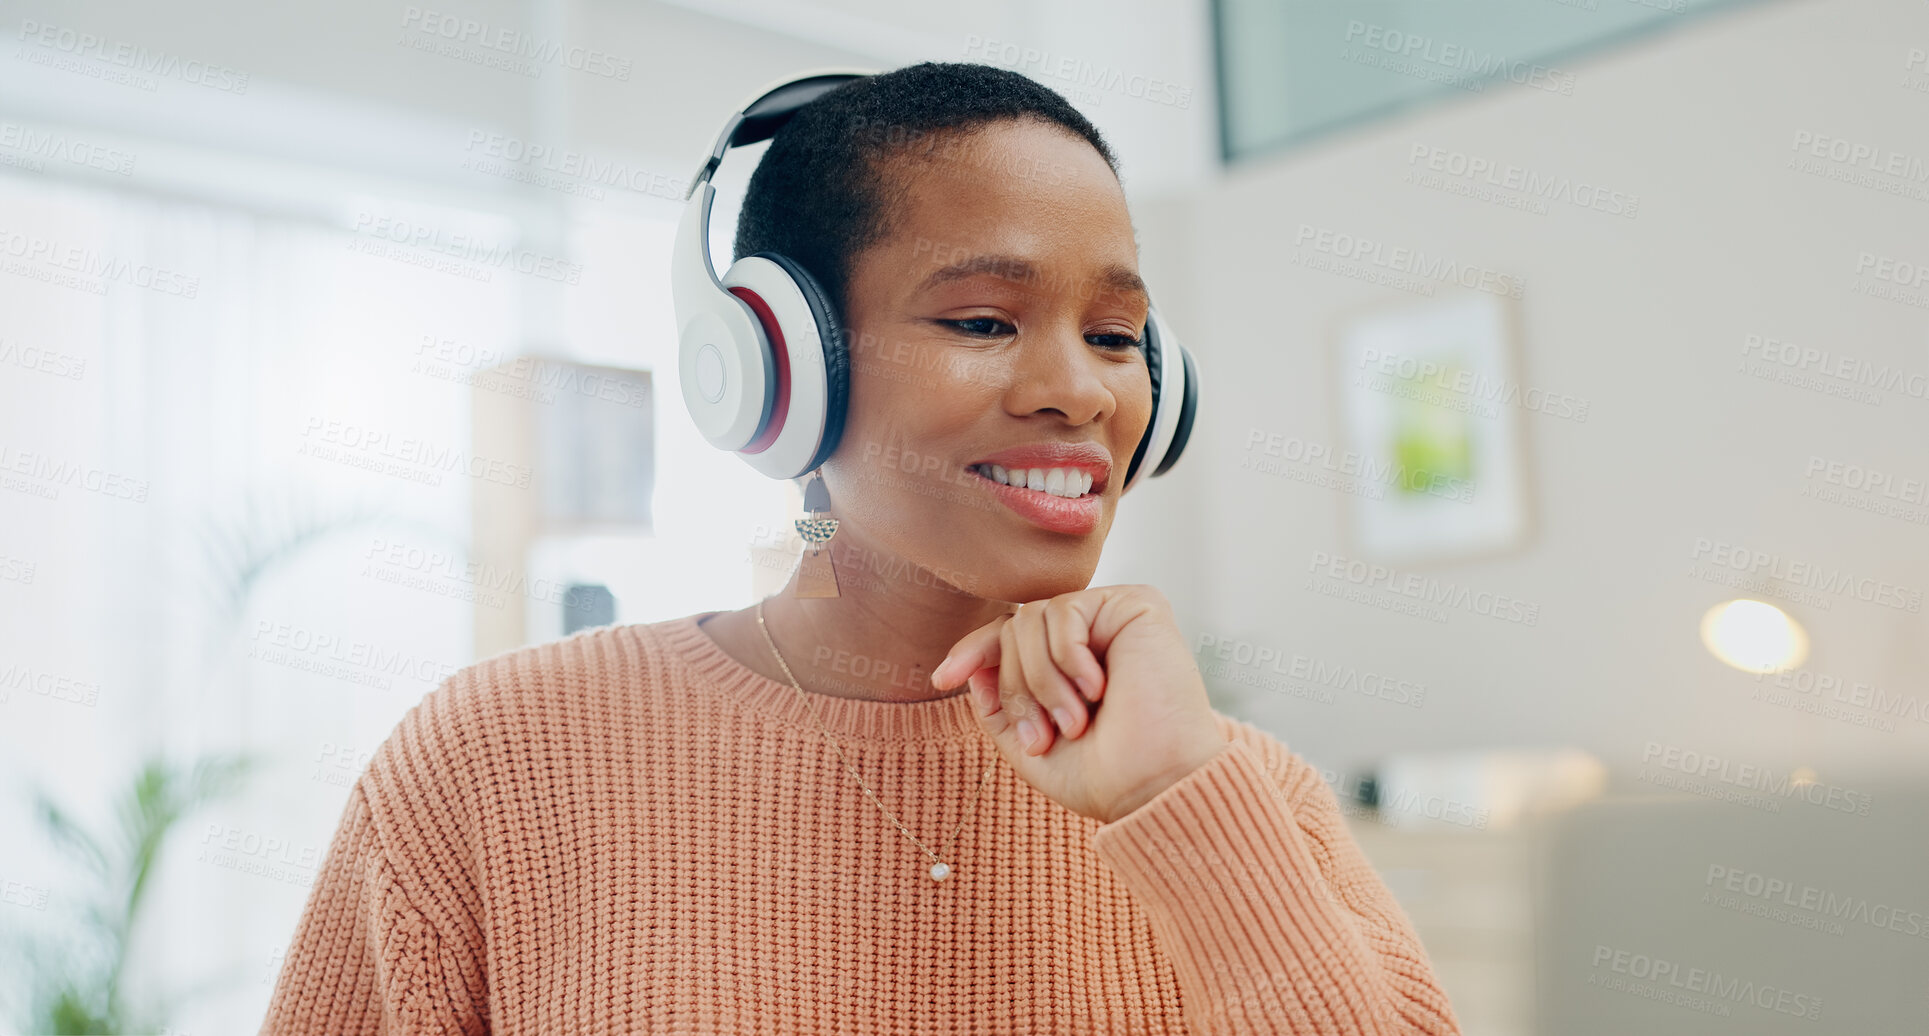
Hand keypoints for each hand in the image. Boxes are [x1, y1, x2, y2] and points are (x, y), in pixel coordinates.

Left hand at [930, 585, 1227, 823]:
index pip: (1009, 637)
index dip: (972, 651)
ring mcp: (1113, 617)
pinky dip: (1067, 657)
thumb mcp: (1030, 746)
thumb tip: (974, 666)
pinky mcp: (1136, 604)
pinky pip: (1064, 610)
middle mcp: (1092, 634)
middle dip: (1017, 688)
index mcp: (1070, 664)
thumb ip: (998, 705)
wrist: (1154, 787)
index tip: (943, 679)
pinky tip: (1098, 688)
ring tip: (1077, 721)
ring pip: (1031, 619)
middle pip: (1014, 630)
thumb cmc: (1104, 776)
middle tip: (1046, 735)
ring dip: (1042, 681)